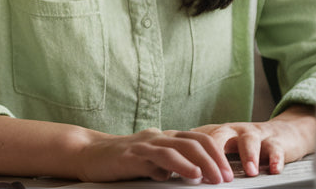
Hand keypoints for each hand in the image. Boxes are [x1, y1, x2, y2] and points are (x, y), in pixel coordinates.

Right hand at [75, 128, 234, 183]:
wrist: (87, 154)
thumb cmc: (119, 161)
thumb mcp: (149, 163)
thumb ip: (167, 166)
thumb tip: (189, 175)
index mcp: (165, 138)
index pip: (199, 139)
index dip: (217, 153)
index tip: (228, 172)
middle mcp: (159, 136)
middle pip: (196, 141)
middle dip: (216, 159)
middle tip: (227, 178)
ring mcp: (147, 143)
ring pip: (183, 147)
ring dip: (204, 163)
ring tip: (215, 179)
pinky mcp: (134, 154)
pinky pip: (162, 156)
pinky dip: (180, 165)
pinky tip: (191, 174)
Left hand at [191, 104, 315, 177]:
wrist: (283, 133)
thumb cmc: (246, 142)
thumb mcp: (224, 143)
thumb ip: (203, 151)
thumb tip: (173, 162)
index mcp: (219, 132)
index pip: (201, 140)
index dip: (192, 153)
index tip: (184, 168)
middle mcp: (235, 130)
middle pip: (220, 135)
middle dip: (216, 154)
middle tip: (212, 171)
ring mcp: (255, 134)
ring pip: (249, 140)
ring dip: (248, 155)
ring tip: (248, 172)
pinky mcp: (276, 141)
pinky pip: (275, 148)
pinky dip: (275, 159)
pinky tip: (273, 169)